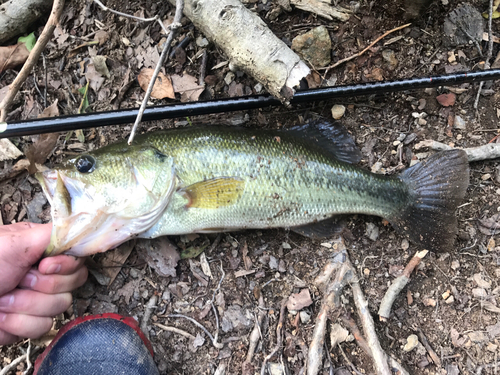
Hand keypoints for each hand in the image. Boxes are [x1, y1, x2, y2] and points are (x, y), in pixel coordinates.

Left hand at [0, 222, 87, 344]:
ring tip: (3, 298)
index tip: (43, 266)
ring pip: (59, 307)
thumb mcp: (15, 241)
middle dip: (42, 286)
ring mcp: (37, 300)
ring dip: (25, 305)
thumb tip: (82, 234)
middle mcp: (44, 275)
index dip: (64, 266)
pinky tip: (1, 316)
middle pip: (73, 284)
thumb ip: (52, 234)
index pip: (78, 259)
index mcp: (43, 251)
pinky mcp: (28, 323)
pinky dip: (18, 323)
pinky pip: (42, 327)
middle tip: (18, 280)